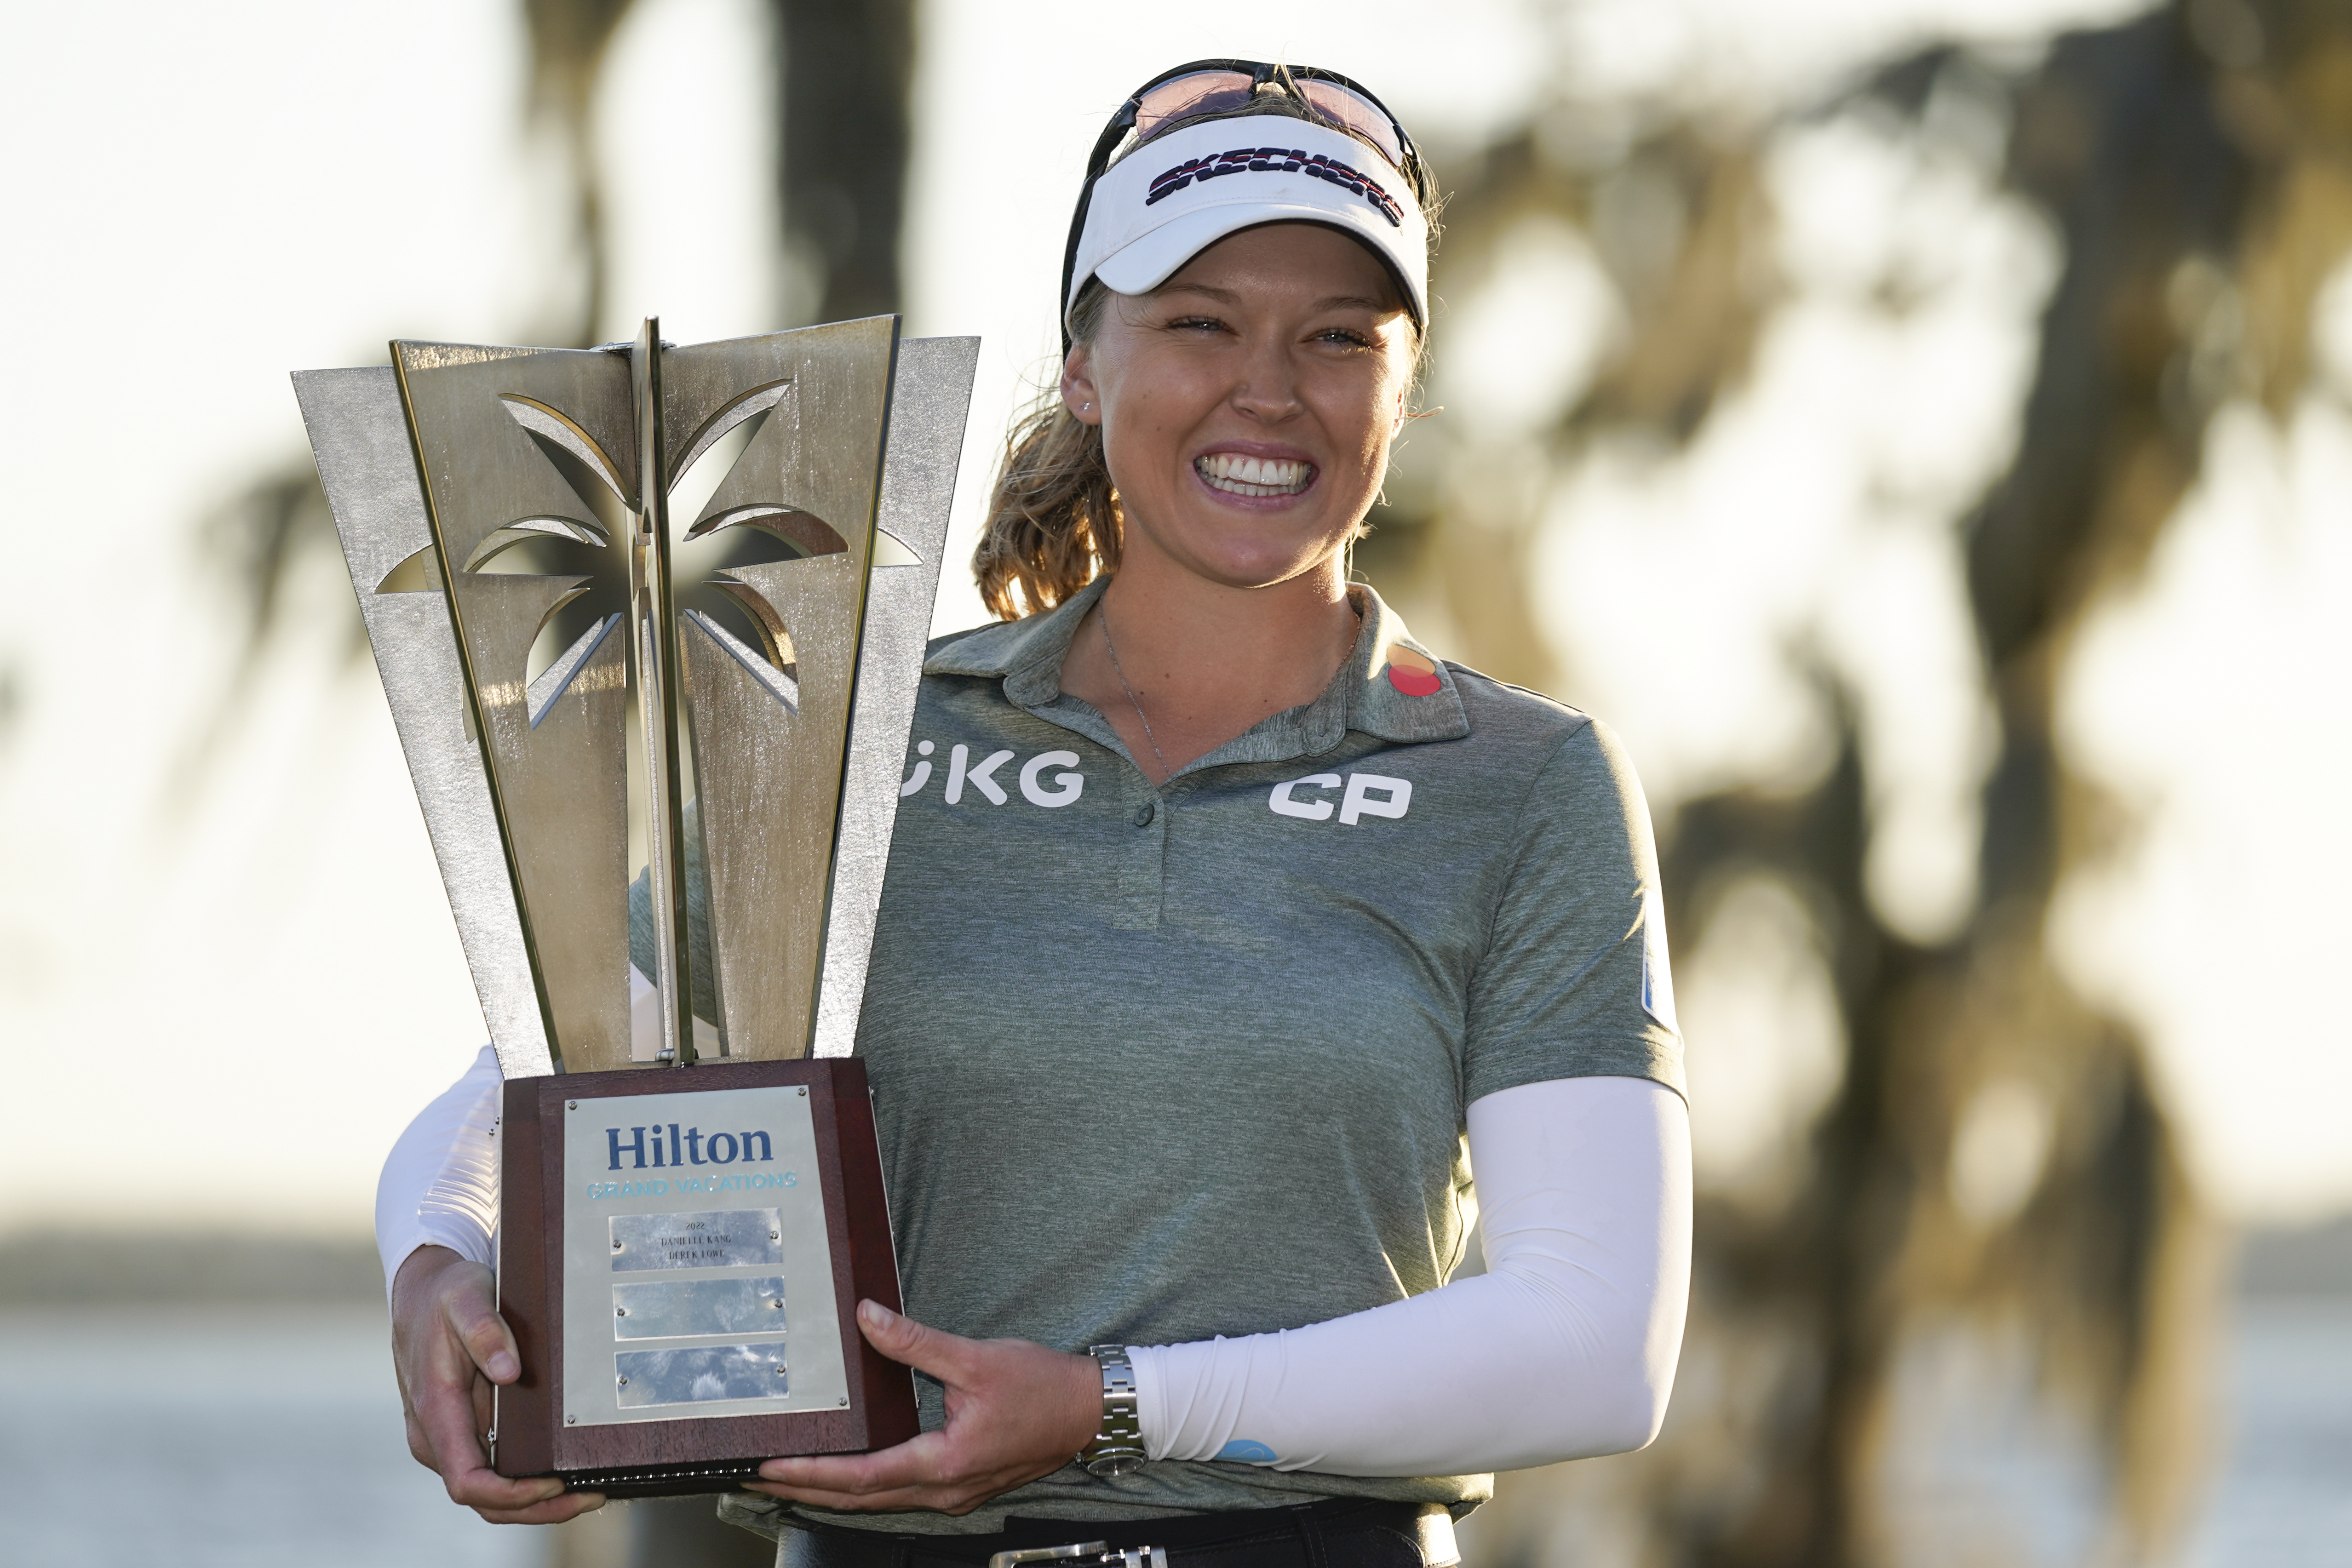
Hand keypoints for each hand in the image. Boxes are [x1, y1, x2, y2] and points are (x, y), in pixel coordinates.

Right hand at [390, 1245, 604, 1524]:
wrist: (424, 1292)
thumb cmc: (444, 1296)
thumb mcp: (464, 1298)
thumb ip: (484, 1330)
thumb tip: (509, 1371)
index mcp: (435, 1413)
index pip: (468, 1481)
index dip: (512, 1494)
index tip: (553, 1482)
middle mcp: (437, 1437)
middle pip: (485, 1500)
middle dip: (537, 1508)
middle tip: (590, 1496)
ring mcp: (451, 1439)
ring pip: (491, 1494)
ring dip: (537, 1503)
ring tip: (588, 1493)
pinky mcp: (465, 1433)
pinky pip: (495, 1472)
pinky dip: (528, 1483)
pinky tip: (565, 1475)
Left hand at [746, 1300, 1100, 1514]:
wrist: (1090, 1412)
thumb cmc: (1043, 1387)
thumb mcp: (976, 1358)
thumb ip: (915, 1343)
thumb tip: (867, 1318)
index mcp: (946, 1463)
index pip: (862, 1477)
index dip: (811, 1473)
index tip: (769, 1466)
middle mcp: (944, 1489)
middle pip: (860, 1500)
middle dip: (804, 1489)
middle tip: (753, 1477)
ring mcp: (953, 1493)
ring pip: (878, 1501)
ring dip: (830, 1491)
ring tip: (786, 1476)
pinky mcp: (960, 1484)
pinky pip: (899, 1493)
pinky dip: (863, 1486)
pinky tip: (844, 1471)